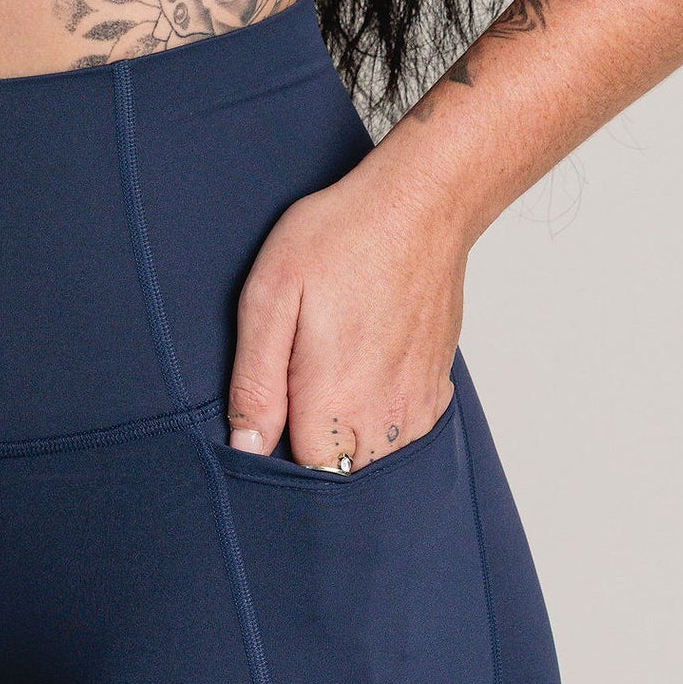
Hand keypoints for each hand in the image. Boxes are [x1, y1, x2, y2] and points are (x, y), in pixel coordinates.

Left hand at [227, 153, 466, 470]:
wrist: (420, 205)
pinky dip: (382, 420)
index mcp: (335, 400)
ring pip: (376, 458)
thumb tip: (244, 446)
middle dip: (313, 450)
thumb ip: (255, 382)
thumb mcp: (271, 297)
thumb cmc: (341, 237)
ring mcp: (417, 402)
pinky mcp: (437, 386)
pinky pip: (406, 433)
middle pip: (340, 473)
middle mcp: (385, 413)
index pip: (303, 478)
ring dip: (348, 438)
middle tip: (295, 389)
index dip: (277, 460)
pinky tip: (363, 375)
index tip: (268, 420)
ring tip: (328, 378)